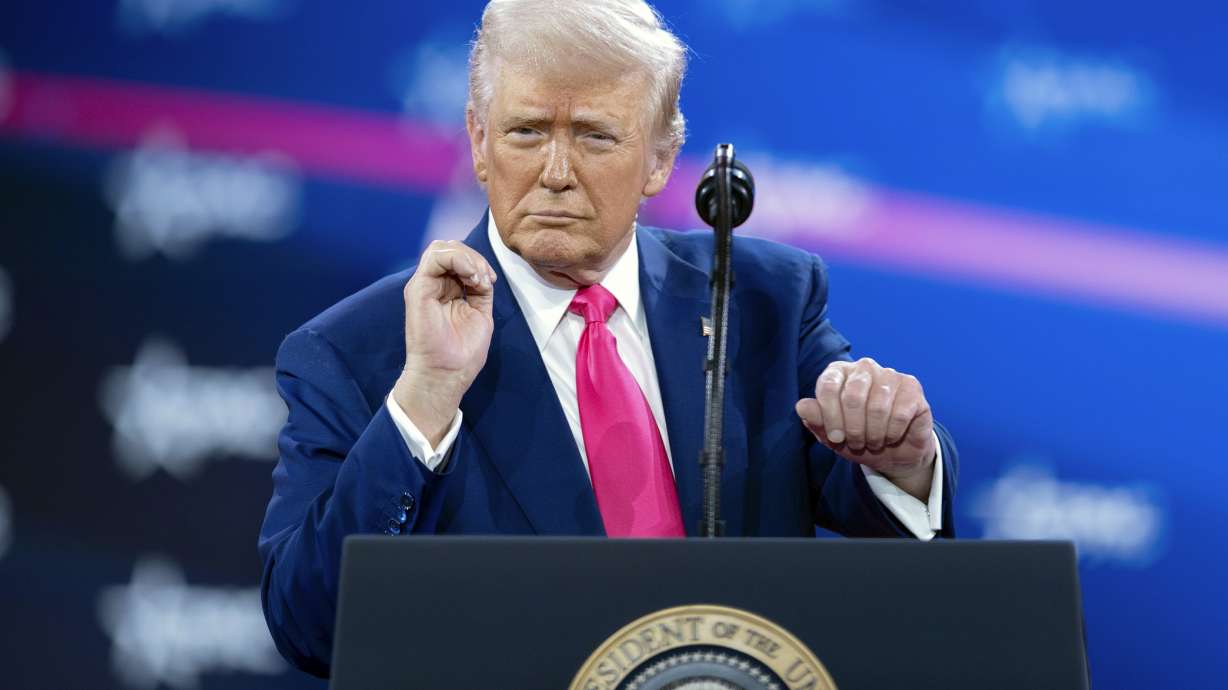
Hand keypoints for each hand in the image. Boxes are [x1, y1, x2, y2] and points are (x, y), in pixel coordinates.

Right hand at [392, 240, 497, 445]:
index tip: (490, 282)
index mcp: (445, 290)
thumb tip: (483, 274)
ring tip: (478, 279)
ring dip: (468, 258)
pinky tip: (471, 278)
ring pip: (442, 247)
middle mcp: (432, 284)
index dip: (478, 262)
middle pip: (450, 248)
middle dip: (474, 257)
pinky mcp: (418, 288)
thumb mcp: (479, 313)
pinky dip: (459, 260)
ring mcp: (423, 285)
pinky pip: (436, 257)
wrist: (446, 374)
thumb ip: (478, 291)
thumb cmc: (462, 353)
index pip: (458, 258)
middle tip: (485, 279)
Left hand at [795, 357, 936, 499]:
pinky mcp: (912, 387)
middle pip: (853, 397)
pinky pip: (900, 414)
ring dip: (873, 434)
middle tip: (856, 443)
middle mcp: (864, 367)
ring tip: (872, 442)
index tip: (835, 438)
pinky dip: (892, 433)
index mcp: (839, 372)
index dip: (829, 416)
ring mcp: (890, 374)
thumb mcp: (832, 436)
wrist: (893, 452)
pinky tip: (891, 437)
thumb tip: (802, 406)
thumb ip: (815, 420)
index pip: (828, 386)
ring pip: (877, 408)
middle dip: (853, 429)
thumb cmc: (858, 438)